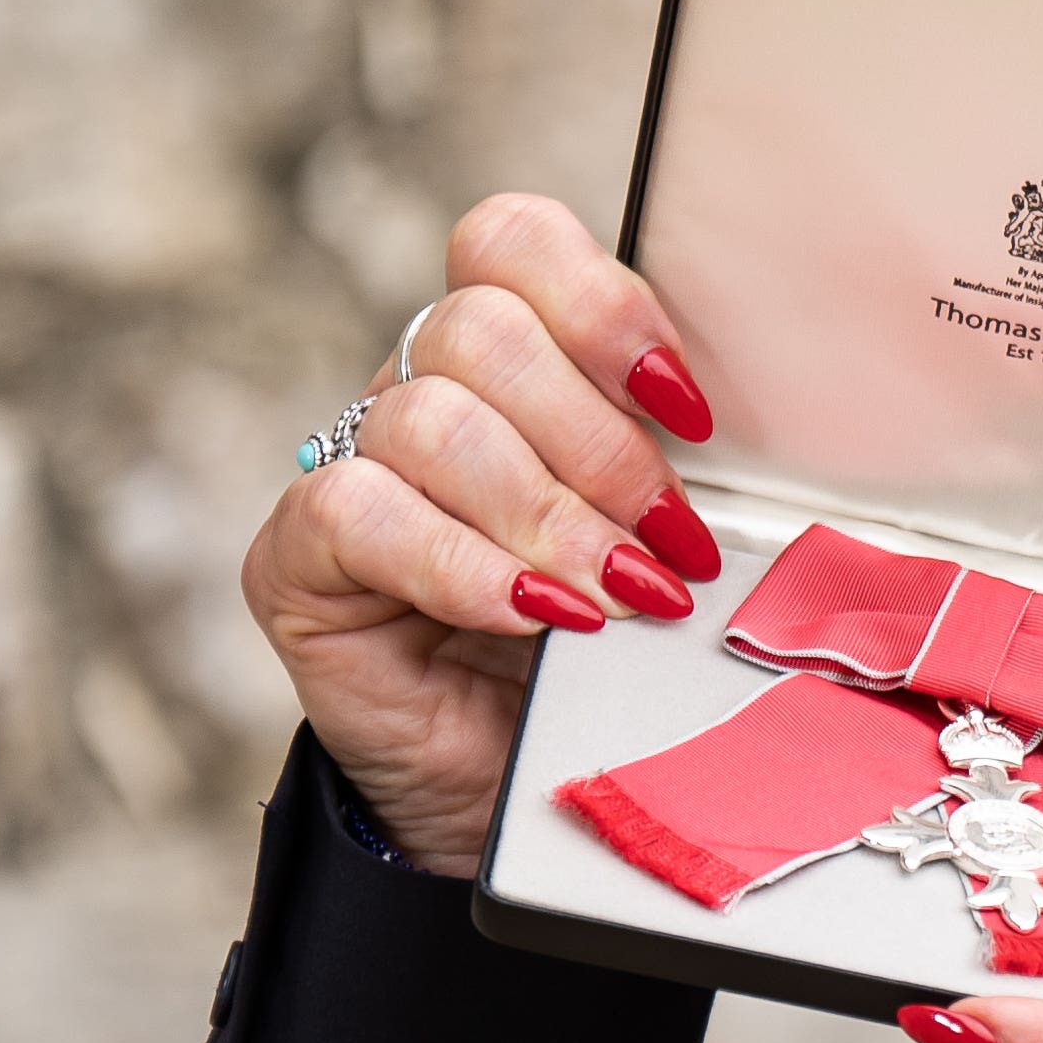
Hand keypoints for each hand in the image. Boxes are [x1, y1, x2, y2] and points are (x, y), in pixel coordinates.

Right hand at [241, 193, 729, 875]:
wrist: (521, 799)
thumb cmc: (604, 663)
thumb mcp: (662, 551)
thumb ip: (680, 476)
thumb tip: (748, 452)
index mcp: (507, 364)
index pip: (511, 244)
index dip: (601, 305)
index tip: (687, 409)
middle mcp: (416, 396)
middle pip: (478, 328)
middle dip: (598, 444)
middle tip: (669, 542)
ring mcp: (347, 472)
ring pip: (428, 418)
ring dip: (547, 514)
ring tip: (620, 597)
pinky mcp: (295, 561)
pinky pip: (359, 513)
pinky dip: (464, 566)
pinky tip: (535, 615)